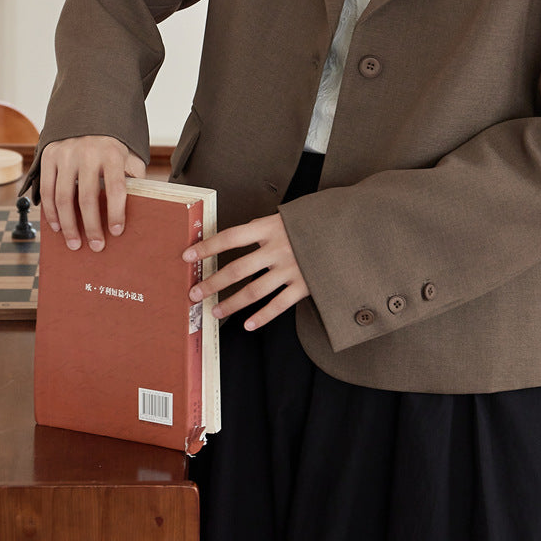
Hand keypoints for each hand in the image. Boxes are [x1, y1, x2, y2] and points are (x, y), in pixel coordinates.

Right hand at [39, 135, 146, 251]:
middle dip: (91, 226)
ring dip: (68, 225)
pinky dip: (50, 212)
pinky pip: (46, 189)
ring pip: (63, 197)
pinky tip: (57, 227)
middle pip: (87, 197)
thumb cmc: (112, 144)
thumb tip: (142, 207)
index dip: (116, 212)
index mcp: (112, 153)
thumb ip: (133, 178)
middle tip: (96, 246)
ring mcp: (66, 154)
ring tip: (75, 243)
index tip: (116, 232)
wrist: (88, 113)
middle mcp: (88, 152)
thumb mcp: (129, 155)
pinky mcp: (49, 155)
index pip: (115, 188)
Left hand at [182, 213, 309, 330]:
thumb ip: (266, 228)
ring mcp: (292, 268)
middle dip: (213, 283)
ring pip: (254, 291)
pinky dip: (263, 316)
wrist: (353, 229)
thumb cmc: (317, 220)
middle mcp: (278, 248)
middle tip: (194, 294)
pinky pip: (279, 305)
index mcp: (271, 227)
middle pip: (237, 269)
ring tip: (215, 312)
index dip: (207, 247)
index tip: (187, 255)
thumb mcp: (290, 216)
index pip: (230, 237)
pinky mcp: (305, 285)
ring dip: (231, 303)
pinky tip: (248, 324)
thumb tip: (238, 237)